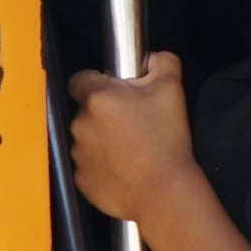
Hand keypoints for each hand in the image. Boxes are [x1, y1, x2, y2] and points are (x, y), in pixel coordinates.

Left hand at [65, 55, 193, 227]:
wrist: (162, 192)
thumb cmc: (166, 140)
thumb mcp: (172, 90)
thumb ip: (162, 62)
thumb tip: (152, 58)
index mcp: (97, 98)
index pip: (80, 78)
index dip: (97, 81)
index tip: (116, 92)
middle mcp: (80, 124)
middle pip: (87, 110)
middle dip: (105, 114)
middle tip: (133, 123)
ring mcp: (78, 154)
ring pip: (87, 138)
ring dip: (102, 140)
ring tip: (132, 150)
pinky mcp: (81, 180)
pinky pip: (89, 165)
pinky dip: (102, 165)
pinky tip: (126, 169)